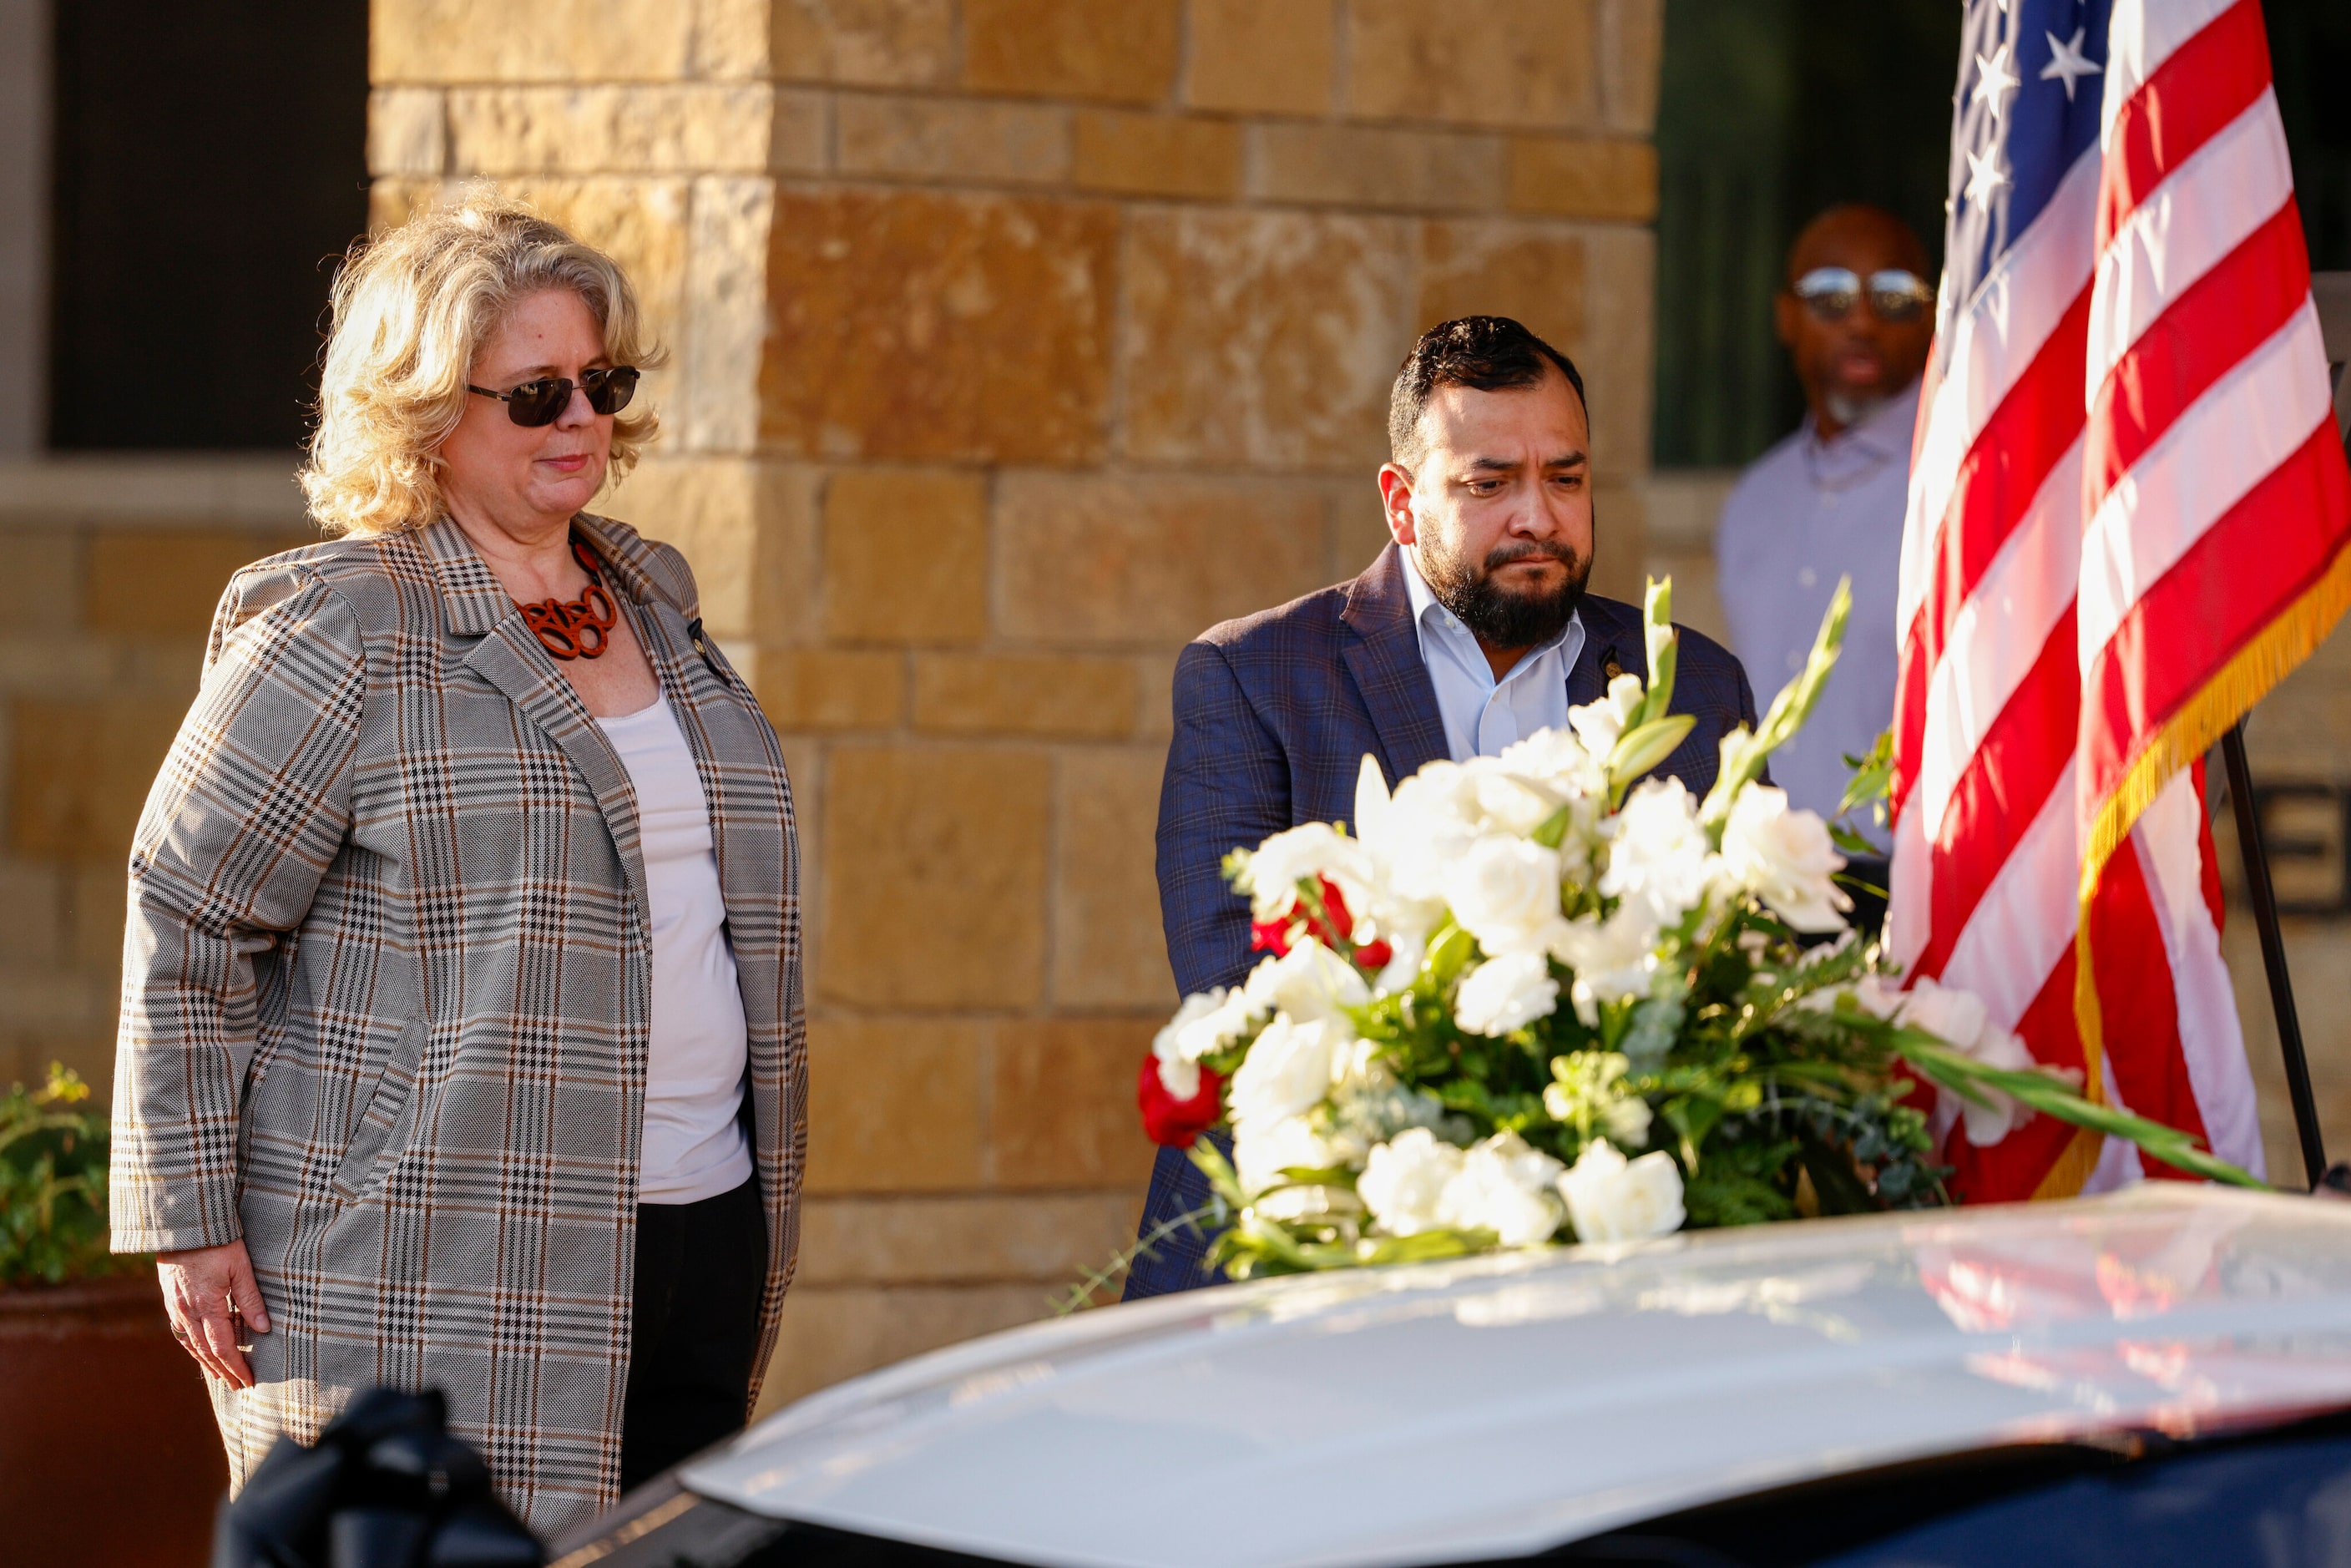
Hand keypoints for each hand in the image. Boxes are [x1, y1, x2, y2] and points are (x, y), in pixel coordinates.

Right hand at [156, 1239, 270, 1388]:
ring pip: (190, 1343)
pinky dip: (192, 1345)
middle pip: (205, 1351)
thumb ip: (251, 1299)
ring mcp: (175, 1306)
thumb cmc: (216, 1242)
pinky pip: (180, 1330)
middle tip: (238, 1386)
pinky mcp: (169, 1298)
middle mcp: (187, 1311)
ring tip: (220, 1375)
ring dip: (205, 1362)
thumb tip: (263, 1329)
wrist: (181, 1224)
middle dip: (223, 1371)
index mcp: (206, 1306)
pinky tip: (199, 1349)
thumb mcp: (240, 1267)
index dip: (236, 1366)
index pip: (223, 1347)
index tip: (248, 1380)